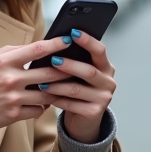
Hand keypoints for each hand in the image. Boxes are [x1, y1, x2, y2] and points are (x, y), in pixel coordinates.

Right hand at [0, 37, 69, 131]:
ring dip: (56, 90)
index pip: (37, 49)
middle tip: (76, 67)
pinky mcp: (13, 115)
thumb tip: (36, 47)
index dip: (56, 44)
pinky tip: (43, 102)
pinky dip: (43, 105)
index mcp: (4, 61)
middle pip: (48, 73)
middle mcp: (10, 79)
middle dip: (65, 70)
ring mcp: (12, 98)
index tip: (68, 40)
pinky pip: (38, 110)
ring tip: (63, 87)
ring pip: (47, 93)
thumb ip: (12, 52)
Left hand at [40, 29, 116, 143]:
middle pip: (89, 71)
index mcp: (105, 67)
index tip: (73, 32)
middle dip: (70, 65)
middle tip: (53, 60)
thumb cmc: (78, 90)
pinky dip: (57, 99)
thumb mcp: (79, 74)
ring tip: (42, 82)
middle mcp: (108, 81)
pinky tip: (46, 96)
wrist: (83, 119)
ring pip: (77, 89)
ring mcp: (103, 98)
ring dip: (57, 85)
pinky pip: (72, 104)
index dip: (87, 41)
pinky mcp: (94, 112)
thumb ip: (74, 60)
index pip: (100, 51)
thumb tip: (54, 44)